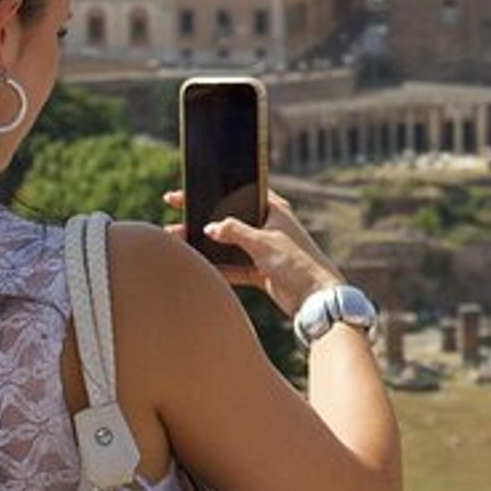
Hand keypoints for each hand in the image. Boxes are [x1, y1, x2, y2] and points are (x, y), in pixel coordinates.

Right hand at [164, 190, 344, 314]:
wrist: (316, 298)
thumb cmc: (297, 262)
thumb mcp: (263, 242)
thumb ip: (235, 231)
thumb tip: (210, 227)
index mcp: (274, 209)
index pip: (236, 194)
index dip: (211, 192)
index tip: (184, 193)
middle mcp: (269, 226)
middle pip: (230, 219)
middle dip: (203, 219)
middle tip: (174, 215)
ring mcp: (265, 249)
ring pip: (229, 244)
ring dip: (207, 245)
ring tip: (178, 241)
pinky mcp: (262, 270)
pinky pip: (234, 266)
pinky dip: (219, 267)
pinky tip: (197, 266)